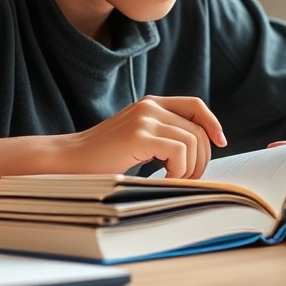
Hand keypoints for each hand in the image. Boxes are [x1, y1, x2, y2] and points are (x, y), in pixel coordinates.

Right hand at [64, 96, 226, 179]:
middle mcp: (149, 106)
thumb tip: (198, 152)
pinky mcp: (139, 135)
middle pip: (198, 129)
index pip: (195, 106)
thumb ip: (162, 136)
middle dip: (201, 158)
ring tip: (173, 181)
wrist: (66, 163)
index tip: (220, 143)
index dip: (212, 124)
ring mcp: (144, 119)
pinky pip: (179, 151)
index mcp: (150, 104)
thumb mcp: (136, 140)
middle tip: (188, 179)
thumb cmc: (100, 159)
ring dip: (189, 168)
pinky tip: (163, 180)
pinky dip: (178, 171)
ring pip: (192, 142)